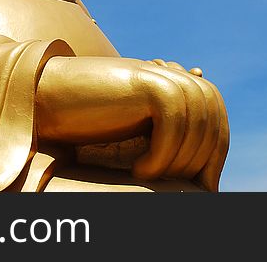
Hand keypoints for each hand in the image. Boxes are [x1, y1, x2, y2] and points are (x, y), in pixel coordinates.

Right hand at [35, 56, 228, 190]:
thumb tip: (208, 178)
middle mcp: (175, 78)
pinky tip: (139, 170)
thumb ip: (170, 139)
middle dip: (199, 163)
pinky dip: (161, 156)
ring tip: (147, 175)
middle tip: (169, 184)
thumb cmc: (89, 121)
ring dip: (177, 161)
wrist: (48, 97)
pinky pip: (173, 125)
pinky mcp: (146, 82)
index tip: (201, 188)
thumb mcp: (137, 133)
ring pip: (197, 127)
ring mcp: (162, 77)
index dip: (213, 159)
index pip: (218, 124)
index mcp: (177, 86)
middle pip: (214, 126)